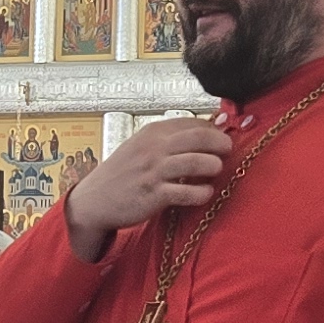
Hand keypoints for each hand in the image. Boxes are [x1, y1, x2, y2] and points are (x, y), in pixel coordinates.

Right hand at [65, 115, 224, 252]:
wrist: (95, 199)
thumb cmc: (124, 173)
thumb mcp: (142, 147)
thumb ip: (170, 140)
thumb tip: (208, 128)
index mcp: (152, 132)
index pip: (191, 123)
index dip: (212, 129)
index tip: (221, 137)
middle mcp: (154, 148)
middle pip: (198, 138)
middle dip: (220, 142)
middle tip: (228, 150)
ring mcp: (153, 171)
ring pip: (195, 163)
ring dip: (213, 166)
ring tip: (215, 170)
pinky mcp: (154, 195)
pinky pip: (186, 192)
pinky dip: (201, 193)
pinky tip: (205, 193)